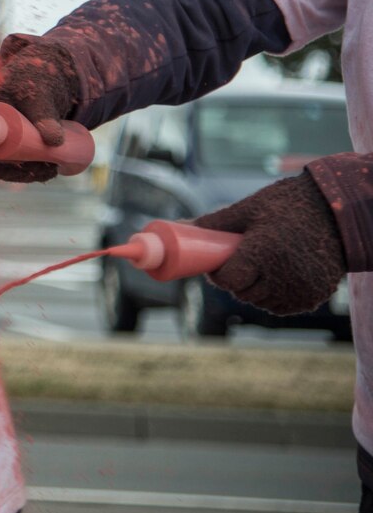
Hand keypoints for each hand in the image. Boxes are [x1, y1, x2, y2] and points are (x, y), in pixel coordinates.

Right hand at [0, 38, 79, 182]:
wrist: (42, 72)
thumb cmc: (35, 78)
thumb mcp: (39, 95)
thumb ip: (45, 115)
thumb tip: (54, 141)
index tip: (25, 168)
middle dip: (15, 172)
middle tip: (46, 170)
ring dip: (22, 174)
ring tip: (51, 170)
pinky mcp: (2, 136)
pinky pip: (7, 159)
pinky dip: (24, 169)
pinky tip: (43, 172)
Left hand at [195, 172, 346, 315]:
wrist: (336, 211)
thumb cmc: (286, 205)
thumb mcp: (248, 209)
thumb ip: (213, 224)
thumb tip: (178, 225)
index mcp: (263, 252)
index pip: (228, 280)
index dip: (219, 274)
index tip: (218, 263)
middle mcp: (283, 275)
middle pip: (243, 293)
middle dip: (235, 280)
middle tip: (238, 262)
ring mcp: (301, 289)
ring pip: (262, 302)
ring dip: (254, 290)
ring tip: (259, 266)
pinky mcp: (315, 296)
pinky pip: (283, 307)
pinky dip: (274, 297)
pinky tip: (276, 277)